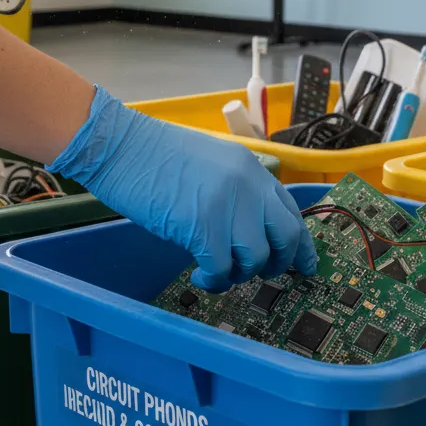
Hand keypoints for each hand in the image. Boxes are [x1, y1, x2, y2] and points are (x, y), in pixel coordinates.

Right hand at [48, 87, 316, 292]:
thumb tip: (250, 231)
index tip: (306, 265)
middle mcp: (248, 186)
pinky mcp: (202, 227)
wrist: (119, 146)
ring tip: (217, 268)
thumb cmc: (155, 155)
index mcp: (252, 169)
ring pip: (256, 259)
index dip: (301, 244)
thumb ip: (237, 192)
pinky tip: (199, 273)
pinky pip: (221, 269)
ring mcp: (227, 206)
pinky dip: (214, 279)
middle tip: (258, 273)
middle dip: (277, 264)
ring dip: (239, 273)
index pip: (291, 212)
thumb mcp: (211, 163)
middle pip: (285, 238)